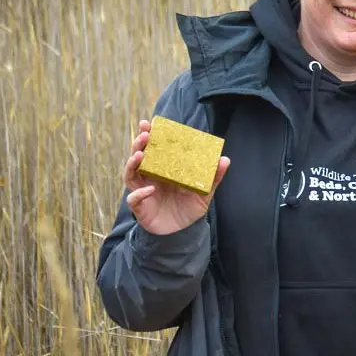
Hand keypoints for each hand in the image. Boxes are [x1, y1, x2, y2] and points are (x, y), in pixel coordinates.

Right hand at [123, 119, 230, 235]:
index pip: (154, 149)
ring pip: (130, 174)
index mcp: (163, 169)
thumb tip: (225, 159)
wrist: (182, 232)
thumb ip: (213, 177)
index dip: (150, 136)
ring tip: (140, 154)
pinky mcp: (140, 207)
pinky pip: (134, 198)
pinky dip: (140, 193)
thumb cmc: (190, 207)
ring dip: (132, 163)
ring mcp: (143, 190)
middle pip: (138, 157)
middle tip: (143, 134)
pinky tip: (150, 189)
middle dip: (138, 144)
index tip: (150, 123)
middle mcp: (150, 177)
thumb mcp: (204, 191)